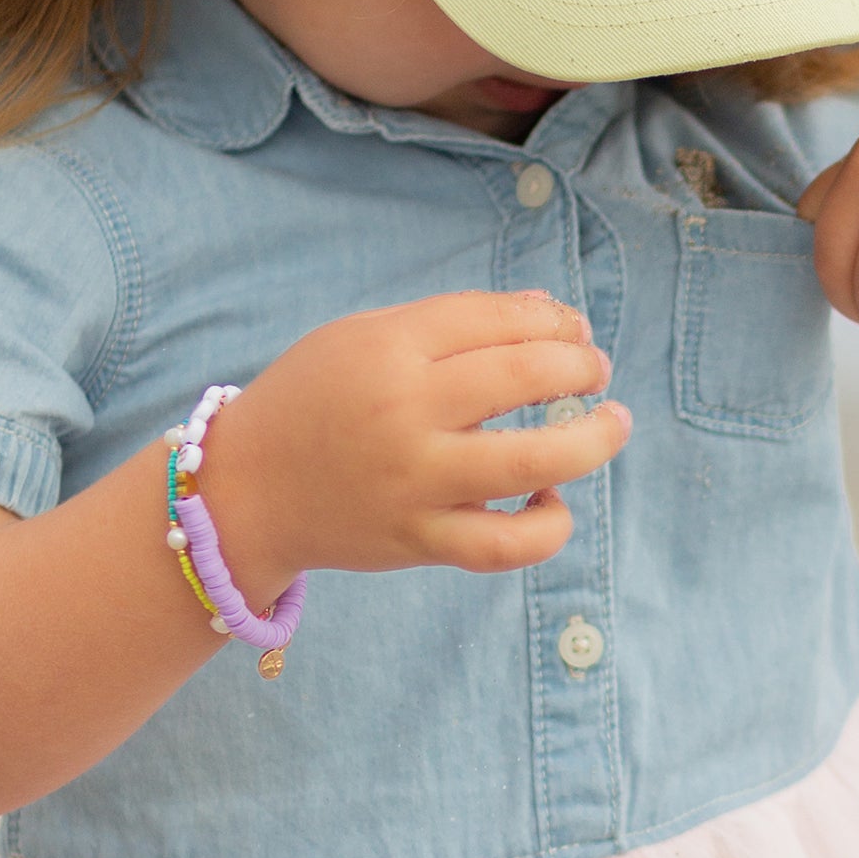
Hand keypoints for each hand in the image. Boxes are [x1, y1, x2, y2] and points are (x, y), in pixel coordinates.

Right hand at [197, 290, 627, 581]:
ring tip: (613, 422)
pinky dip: (546, 526)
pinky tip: (553, 501)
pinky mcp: (419, 541)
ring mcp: (414, 481)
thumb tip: (550, 313)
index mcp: (389, 348)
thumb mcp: (365, 338)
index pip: (498, 319)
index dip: (553, 321)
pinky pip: (503, 545)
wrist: (245, 490)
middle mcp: (404, 411)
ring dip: (593, 440)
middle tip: (597, 371)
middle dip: (581, 368)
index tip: (575, 330)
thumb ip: (453, 324)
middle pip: (524, 378)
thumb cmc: (316, 401)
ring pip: (532, 462)